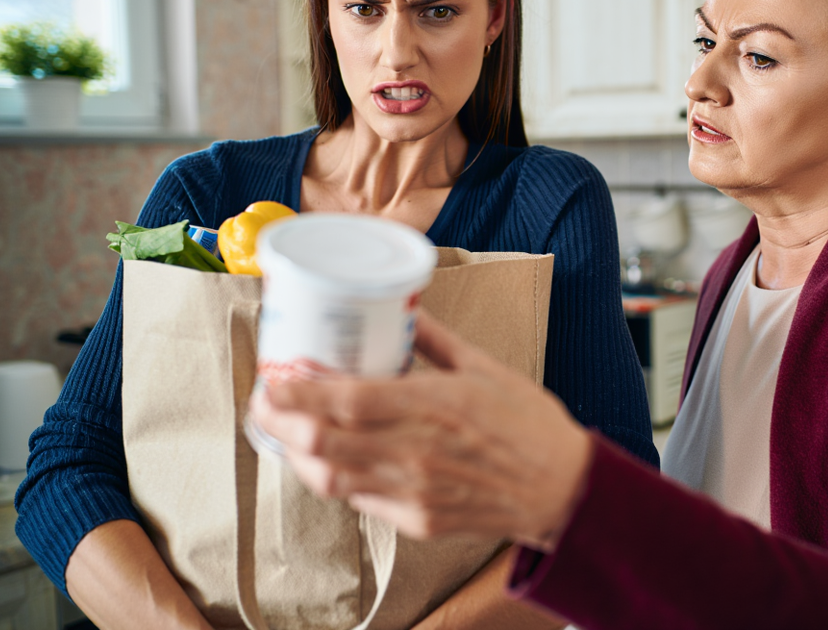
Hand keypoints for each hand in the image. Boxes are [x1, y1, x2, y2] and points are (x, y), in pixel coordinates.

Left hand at [250, 311, 593, 548]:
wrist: (562, 487)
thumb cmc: (529, 424)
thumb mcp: (485, 367)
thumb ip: (434, 339)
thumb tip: (399, 307)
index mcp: (435, 405)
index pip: (346, 400)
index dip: (296, 391)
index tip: (270, 377)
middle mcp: (417, 451)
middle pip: (323, 442)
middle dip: (279, 421)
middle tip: (264, 400)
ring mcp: (414, 491)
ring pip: (330, 478)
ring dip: (296, 453)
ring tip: (283, 430)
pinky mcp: (417, 519)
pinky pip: (358, 500)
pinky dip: (333, 478)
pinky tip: (326, 459)